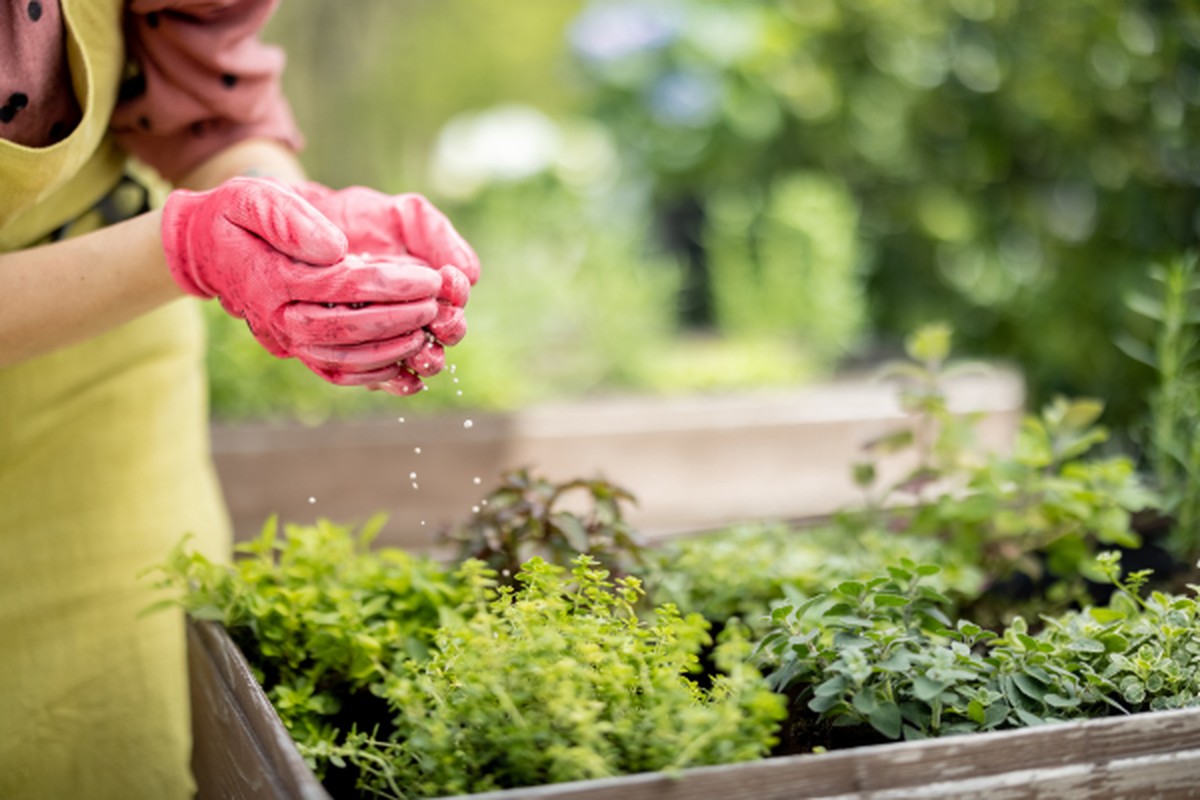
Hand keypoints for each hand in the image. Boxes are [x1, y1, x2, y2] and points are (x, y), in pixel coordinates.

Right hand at [162, 177, 444, 388]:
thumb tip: (335, 250)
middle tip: (437, 304)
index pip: (343, 285)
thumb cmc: (235, 216)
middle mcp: (279, 318)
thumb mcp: (252, 198)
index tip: (429, 277)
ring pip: (345, 358)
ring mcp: (288, 339)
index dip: (392, 283)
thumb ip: (290, 219)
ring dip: (392, 350)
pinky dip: (374, 376)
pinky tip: (407, 367)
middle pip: (348, 329)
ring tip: (429, 332)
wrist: (208, 249)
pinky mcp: (298, 350)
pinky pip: (337, 373)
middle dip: (399, 319)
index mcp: (273, 279)